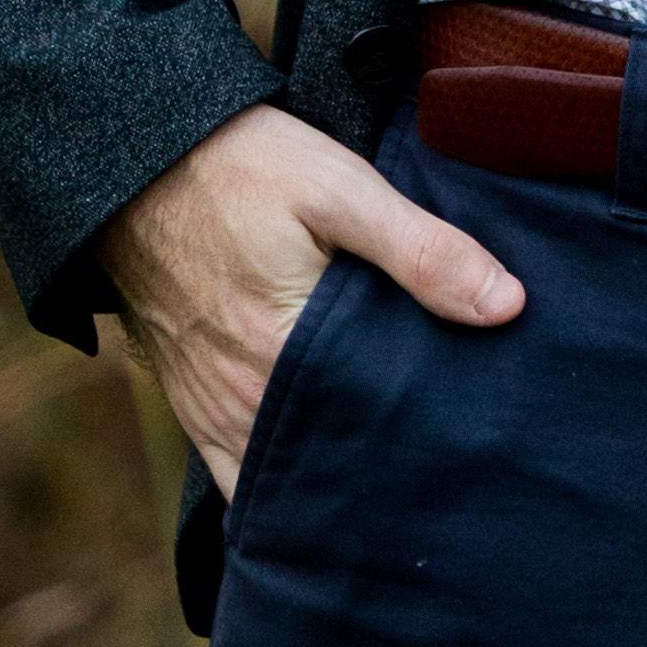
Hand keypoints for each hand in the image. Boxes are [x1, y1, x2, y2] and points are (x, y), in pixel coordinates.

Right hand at [100, 97, 515, 494]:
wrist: (138, 162)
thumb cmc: (244, 169)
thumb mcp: (342, 190)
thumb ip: (422, 252)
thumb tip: (507, 307)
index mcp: (288, 358)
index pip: (377, 432)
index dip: (427, 441)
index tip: (477, 440)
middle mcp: (246, 402)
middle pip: (334, 463)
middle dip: (388, 469)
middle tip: (452, 462)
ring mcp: (214, 411)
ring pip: (286, 477)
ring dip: (336, 477)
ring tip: (401, 471)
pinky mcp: (194, 404)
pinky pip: (239, 473)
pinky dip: (280, 483)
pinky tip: (326, 471)